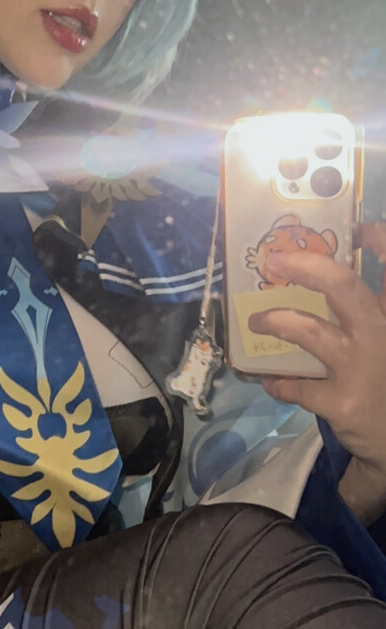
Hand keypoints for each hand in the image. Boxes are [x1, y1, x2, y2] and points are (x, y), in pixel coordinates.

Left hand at [249, 224, 385, 521]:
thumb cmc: (385, 381)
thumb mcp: (384, 340)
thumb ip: (368, 313)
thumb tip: (326, 279)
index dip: (380, 240)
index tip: (358, 226)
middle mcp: (382, 335)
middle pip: (344, 287)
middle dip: (306, 267)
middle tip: (276, 260)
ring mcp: (362, 368)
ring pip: (311, 332)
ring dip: (277, 321)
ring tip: (257, 320)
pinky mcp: (342, 402)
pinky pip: (298, 386)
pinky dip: (280, 382)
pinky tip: (272, 381)